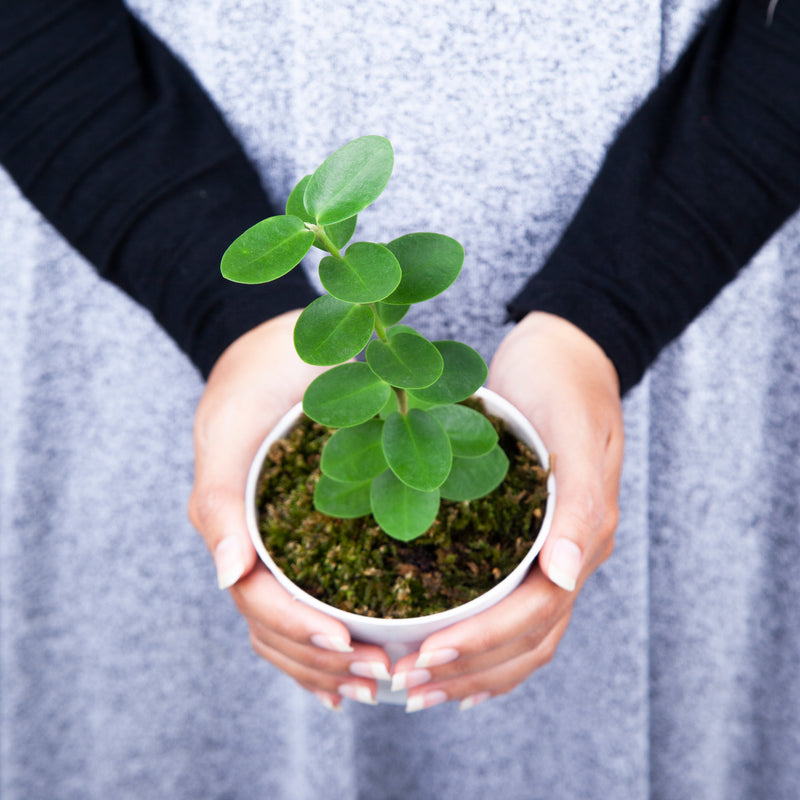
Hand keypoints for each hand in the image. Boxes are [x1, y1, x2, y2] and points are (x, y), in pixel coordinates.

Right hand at [188, 311, 391, 708]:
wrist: (281, 345)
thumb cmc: (251, 381)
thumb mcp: (229, 428)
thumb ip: (220, 499)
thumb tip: (228, 576)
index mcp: (232, 527)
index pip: (259, 601)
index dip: (299, 631)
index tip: (350, 646)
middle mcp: (256, 544)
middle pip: (278, 626)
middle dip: (325, 660)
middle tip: (385, 674)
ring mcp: (283, 540)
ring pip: (295, 620)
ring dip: (333, 659)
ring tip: (384, 676)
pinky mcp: (313, 527)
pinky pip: (318, 589)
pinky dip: (336, 628)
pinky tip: (366, 652)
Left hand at [391, 312, 623, 711]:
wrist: (567, 350)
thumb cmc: (565, 383)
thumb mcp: (574, 429)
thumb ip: (578, 503)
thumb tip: (567, 575)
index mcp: (583, 536)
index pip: (536, 614)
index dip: (482, 643)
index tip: (422, 657)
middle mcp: (569, 554)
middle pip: (527, 639)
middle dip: (468, 669)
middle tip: (404, 686)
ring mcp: (549, 548)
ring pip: (521, 633)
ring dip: (472, 668)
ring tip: (415, 685)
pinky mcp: (526, 534)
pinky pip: (510, 602)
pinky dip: (481, 640)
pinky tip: (443, 652)